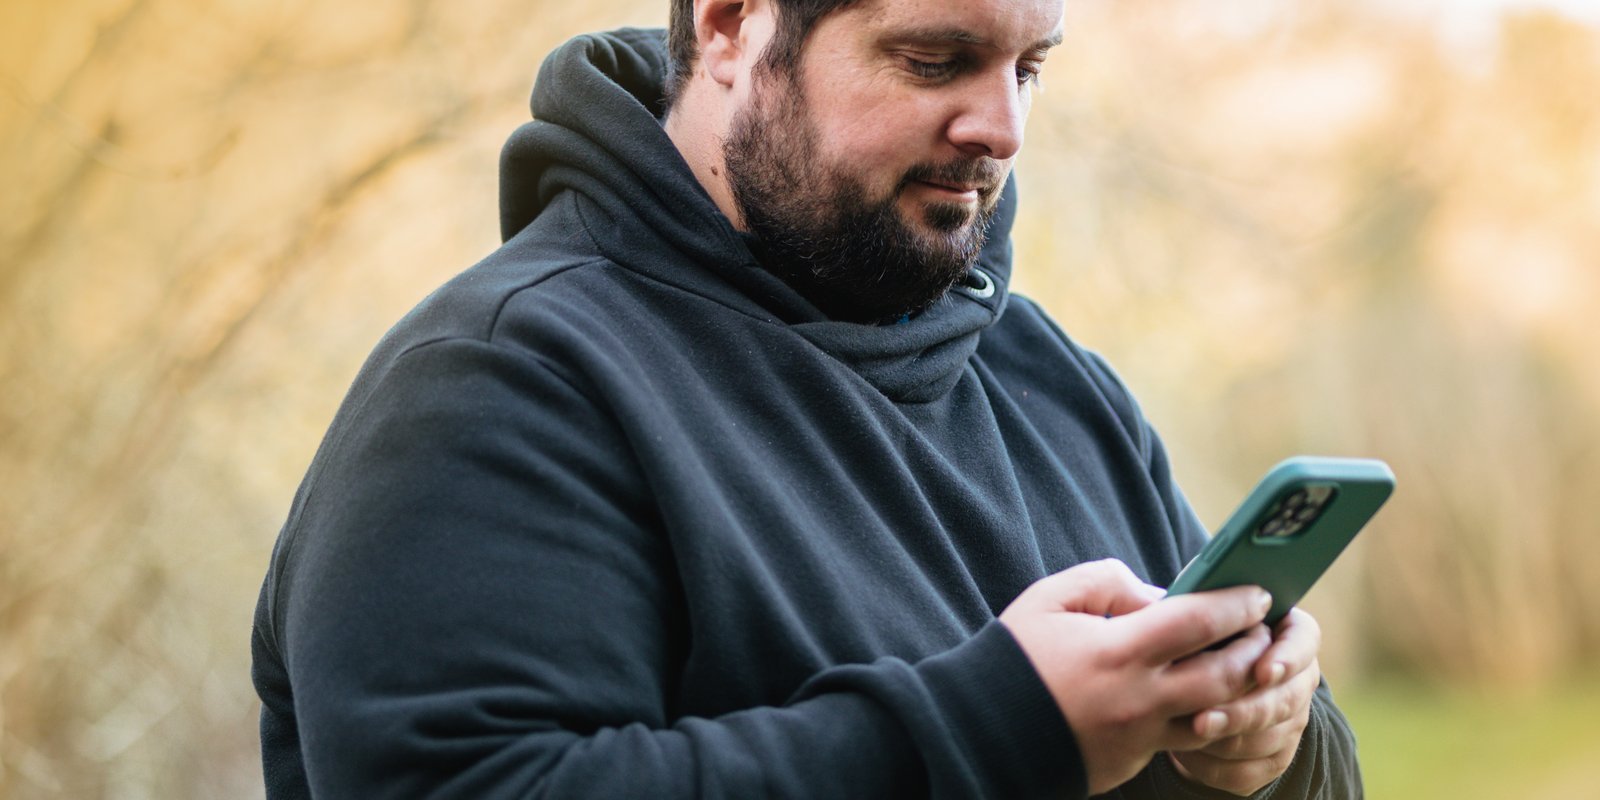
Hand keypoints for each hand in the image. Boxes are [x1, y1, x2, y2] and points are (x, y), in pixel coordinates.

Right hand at [999, 560, 1273, 794]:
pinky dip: (1204, 717)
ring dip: (1240, 689)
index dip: (1236, 604)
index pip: (1200, 622)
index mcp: (1119, 651)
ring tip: (1245, 665)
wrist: (981, 730)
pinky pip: (1183, 740)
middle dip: (1253, 648)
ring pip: (1216, 716)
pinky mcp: (1133, 762)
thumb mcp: (1050, 598)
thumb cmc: (1015, 657)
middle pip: (1225, 675)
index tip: (1258, 593)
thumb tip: (1157, 595)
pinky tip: (1205, 697)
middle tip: (1263, 629)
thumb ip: (1107, 581)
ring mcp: (1140, 737)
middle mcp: (1139, 699)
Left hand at [1167, 608, 1321, 795]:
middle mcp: (1298, 679)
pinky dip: (1216, 765)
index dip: (1288, 658)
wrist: (1194, 687)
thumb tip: (1161, 603)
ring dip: (1226, 739)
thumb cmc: (1195, 639)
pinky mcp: (1273, 759)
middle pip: (1285, 699)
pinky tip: (1187, 753)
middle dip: (1243, 712)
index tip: (1264, 672)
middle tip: (1203, 719)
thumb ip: (1193, 607)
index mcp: (1287, 634)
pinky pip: (1250, 770)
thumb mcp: (1195, 616)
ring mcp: (1291, 722)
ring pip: (1267, 738)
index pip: (1304, 641)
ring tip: (1185, 732)